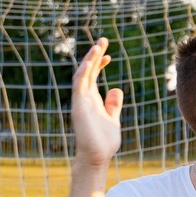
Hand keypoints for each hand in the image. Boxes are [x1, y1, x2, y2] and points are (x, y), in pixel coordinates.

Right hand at [71, 38, 122, 167]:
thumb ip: (113, 104)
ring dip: (89, 60)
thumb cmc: (104, 141)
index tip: (108, 54)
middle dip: (95, 55)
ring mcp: (81, 101)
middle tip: (103, 40)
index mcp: (92, 100)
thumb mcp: (113, 118)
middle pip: (88, 71)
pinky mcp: (79, 106)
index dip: (99, 63)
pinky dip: (84, 72)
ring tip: (99, 45)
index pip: (93, 76)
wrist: (97, 156)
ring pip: (82, 75)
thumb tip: (116, 89)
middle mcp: (85, 98)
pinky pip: (79, 85)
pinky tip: (91, 61)